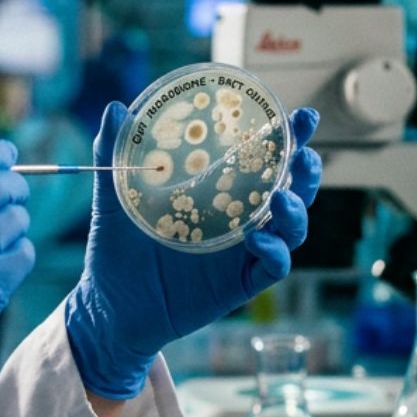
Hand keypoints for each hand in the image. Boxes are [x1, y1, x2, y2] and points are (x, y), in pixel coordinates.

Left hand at [63, 105, 321, 399]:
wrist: (109, 307)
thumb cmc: (116, 250)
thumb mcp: (113, 199)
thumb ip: (113, 154)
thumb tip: (115, 109)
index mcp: (218, 190)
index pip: (261, 157)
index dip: (288, 136)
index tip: (301, 117)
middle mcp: (239, 217)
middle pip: (291, 188)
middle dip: (306, 169)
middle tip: (304, 153)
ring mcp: (243, 251)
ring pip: (292, 228)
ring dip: (296, 210)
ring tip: (281, 198)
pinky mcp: (240, 283)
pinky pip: (273, 267)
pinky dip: (274, 252)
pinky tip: (257, 240)